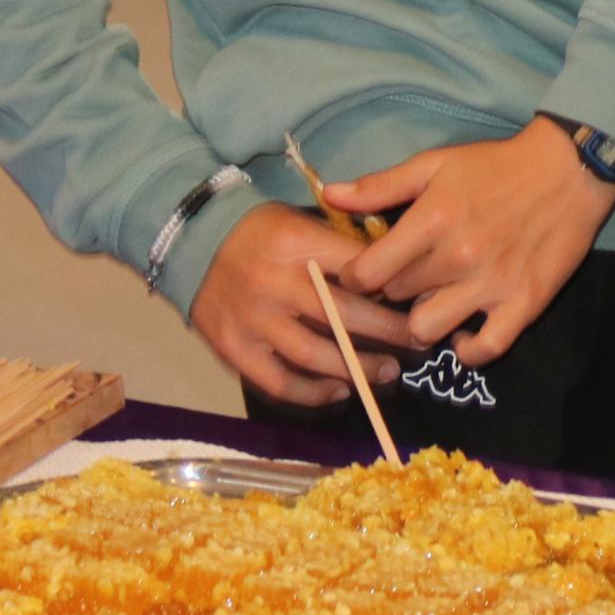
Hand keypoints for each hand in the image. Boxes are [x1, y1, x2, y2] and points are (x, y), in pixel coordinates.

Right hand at [188, 202, 424, 404]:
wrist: (194, 242)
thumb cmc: (262, 233)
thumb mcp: (303, 222)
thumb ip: (343, 246)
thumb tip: (398, 272)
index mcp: (297, 244)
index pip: (358, 270)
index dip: (394, 289)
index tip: (420, 301)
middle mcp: (274, 284)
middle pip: (343, 315)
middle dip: (389, 332)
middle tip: (420, 342)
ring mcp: (251, 320)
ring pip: (314, 354)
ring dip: (357, 368)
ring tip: (388, 372)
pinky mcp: (233, 349)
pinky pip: (278, 381)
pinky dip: (312, 392)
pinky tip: (340, 391)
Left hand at [329, 125, 614, 368]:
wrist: (569, 170)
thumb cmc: (496, 166)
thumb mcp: (436, 163)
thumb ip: (381, 185)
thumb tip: (330, 195)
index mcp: (432, 220)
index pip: (368, 273)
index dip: (356, 276)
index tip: (365, 271)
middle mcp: (458, 258)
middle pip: (396, 300)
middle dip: (393, 290)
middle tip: (406, 277)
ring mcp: (492, 285)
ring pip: (427, 330)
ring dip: (423, 319)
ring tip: (433, 301)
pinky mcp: (525, 304)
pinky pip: (485, 350)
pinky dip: (468, 349)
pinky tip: (464, 331)